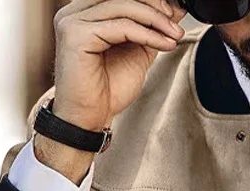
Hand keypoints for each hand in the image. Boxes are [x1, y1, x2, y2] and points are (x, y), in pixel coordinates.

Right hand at [52, 0, 188, 131]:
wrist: (88, 118)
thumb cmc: (107, 90)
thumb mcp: (137, 52)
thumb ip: (150, 30)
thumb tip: (173, 9)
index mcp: (86, 12)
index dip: (150, 1)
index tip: (174, 14)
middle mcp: (76, 12)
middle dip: (155, 7)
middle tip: (176, 25)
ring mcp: (73, 21)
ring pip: (123, 7)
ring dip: (155, 21)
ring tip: (175, 36)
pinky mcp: (76, 35)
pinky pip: (121, 26)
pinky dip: (147, 34)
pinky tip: (164, 44)